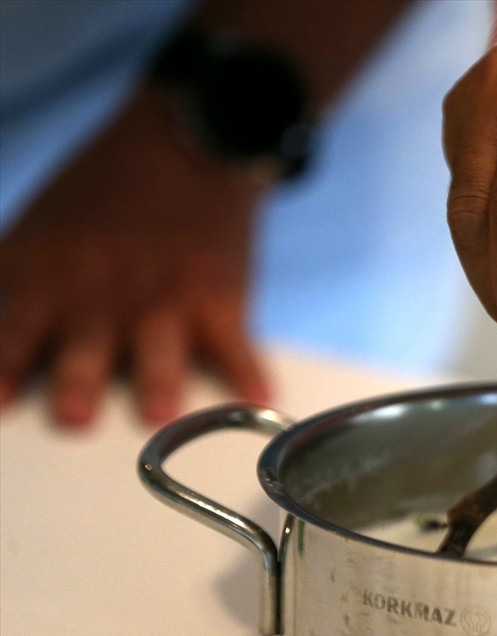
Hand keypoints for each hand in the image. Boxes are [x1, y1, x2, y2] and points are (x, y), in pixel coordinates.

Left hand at [0, 86, 270, 427]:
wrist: (186, 144)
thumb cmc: (105, 193)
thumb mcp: (34, 228)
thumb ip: (7, 280)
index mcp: (49, 275)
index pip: (15, 330)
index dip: (5, 368)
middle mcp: (105, 290)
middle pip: (87, 344)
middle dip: (79, 380)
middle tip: (74, 418)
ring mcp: (167, 295)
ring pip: (160, 346)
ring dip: (159, 379)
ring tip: (160, 413)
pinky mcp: (221, 296)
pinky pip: (236, 343)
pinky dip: (250, 371)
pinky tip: (259, 396)